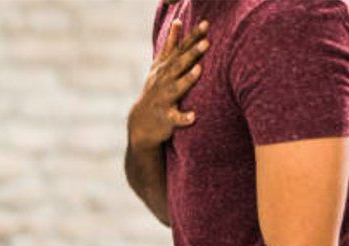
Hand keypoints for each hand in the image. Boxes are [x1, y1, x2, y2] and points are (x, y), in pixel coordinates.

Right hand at [129, 19, 209, 150]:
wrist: (141, 121)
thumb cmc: (156, 90)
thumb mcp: (160, 66)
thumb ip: (170, 44)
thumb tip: (177, 20)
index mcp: (165, 69)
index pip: (180, 50)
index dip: (192, 37)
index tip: (205, 25)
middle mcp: (164, 81)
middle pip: (179, 65)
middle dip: (191, 53)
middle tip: (206, 42)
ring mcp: (164, 99)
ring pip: (176, 88)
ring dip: (187, 79)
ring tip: (199, 70)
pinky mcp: (166, 118)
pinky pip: (175, 118)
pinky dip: (183, 118)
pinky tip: (193, 116)